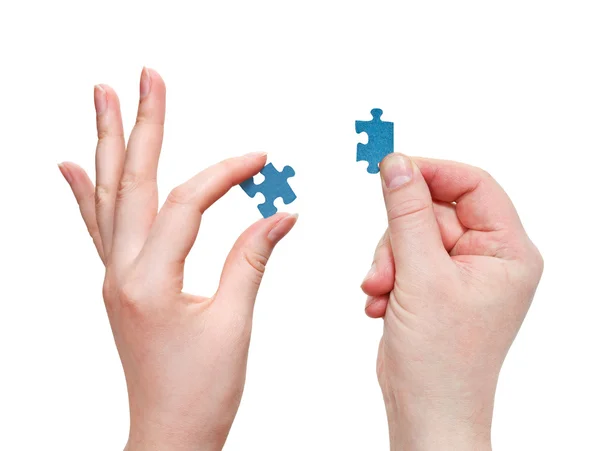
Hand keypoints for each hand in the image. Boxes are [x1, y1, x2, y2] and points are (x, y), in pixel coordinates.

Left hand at [59, 68, 296, 450]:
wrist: (169, 434)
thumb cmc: (199, 391)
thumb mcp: (232, 323)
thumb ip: (251, 259)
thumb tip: (281, 214)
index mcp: (148, 280)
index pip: (189, 204)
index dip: (227, 174)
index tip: (261, 159)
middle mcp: (120, 272)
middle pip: (132, 182)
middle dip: (142, 124)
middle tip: (145, 77)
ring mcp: (114, 276)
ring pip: (109, 197)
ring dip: (109, 145)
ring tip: (103, 101)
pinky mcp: (120, 283)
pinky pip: (99, 228)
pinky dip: (85, 193)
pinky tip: (72, 166)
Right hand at [361, 154, 542, 449]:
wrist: (426, 408)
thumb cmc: (441, 357)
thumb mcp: (421, 276)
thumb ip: (406, 213)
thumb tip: (396, 163)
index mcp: (507, 251)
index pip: (474, 185)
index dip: (432, 172)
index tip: (392, 169)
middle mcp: (487, 258)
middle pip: (433, 211)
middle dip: (399, 239)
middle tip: (385, 271)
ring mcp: (459, 272)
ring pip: (411, 234)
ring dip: (387, 261)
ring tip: (381, 293)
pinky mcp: (434, 285)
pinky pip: (402, 257)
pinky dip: (386, 277)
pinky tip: (382, 305)